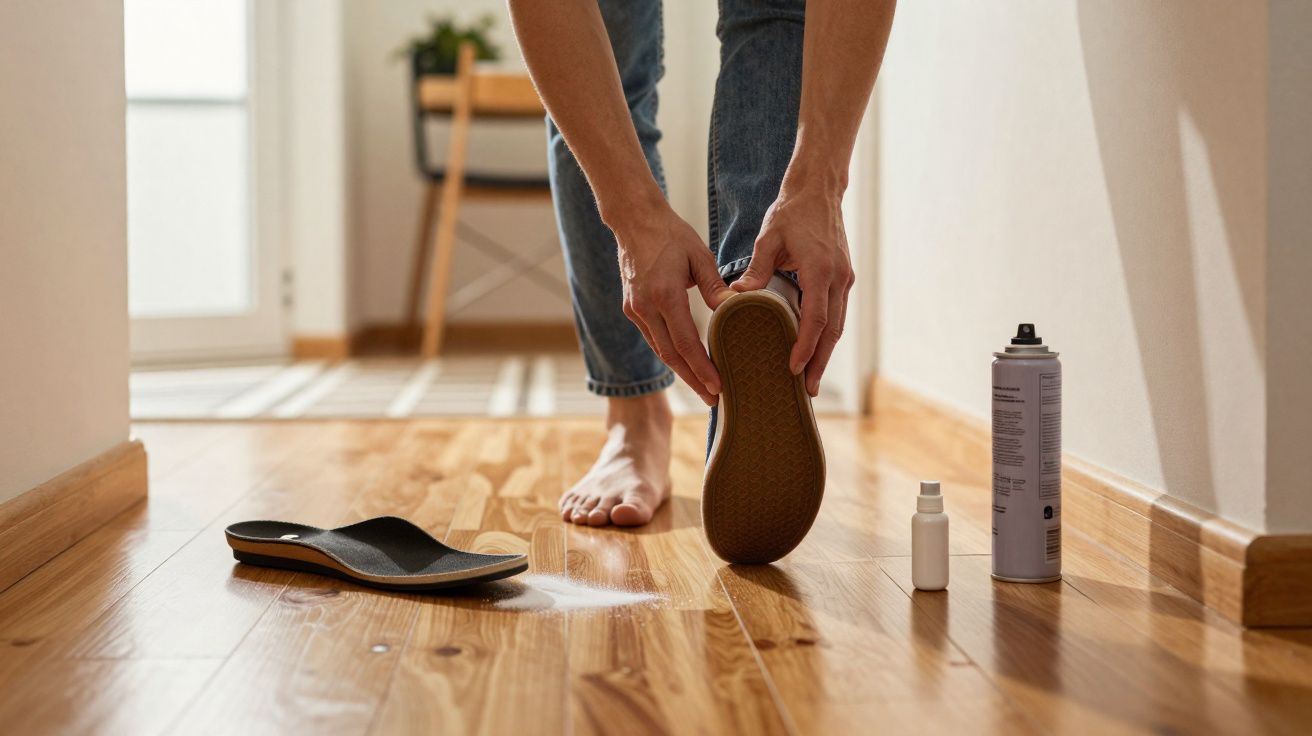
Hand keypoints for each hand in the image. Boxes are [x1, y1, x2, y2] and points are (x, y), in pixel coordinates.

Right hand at [613, 206, 735, 405]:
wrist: (634, 221)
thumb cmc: (670, 234)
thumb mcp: (699, 255)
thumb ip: (715, 286)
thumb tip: (733, 310)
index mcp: (664, 295)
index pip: (685, 343)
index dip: (702, 368)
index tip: (717, 386)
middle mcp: (646, 307)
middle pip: (671, 355)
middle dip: (693, 380)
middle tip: (714, 399)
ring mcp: (635, 310)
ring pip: (660, 350)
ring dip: (681, 371)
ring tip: (703, 387)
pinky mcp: (632, 308)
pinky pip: (653, 338)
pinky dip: (669, 353)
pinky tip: (685, 363)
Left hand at [731, 186, 853, 395]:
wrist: (819, 190)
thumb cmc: (791, 213)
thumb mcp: (768, 239)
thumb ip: (756, 270)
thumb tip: (736, 298)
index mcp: (820, 270)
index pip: (815, 319)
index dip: (805, 346)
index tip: (793, 367)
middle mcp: (838, 278)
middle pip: (832, 331)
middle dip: (819, 362)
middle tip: (807, 390)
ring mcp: (845, 278)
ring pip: (838, 325)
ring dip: (825, 353)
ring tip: (810, 379)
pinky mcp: (843, 278)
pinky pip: (837, 314)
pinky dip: (827, 335)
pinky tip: (815, 350)